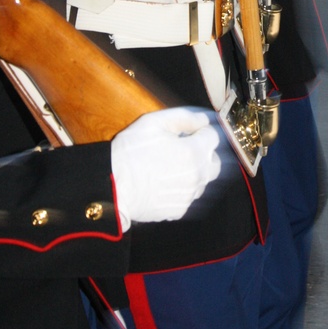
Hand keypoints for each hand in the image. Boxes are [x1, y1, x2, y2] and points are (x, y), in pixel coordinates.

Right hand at [110, 108, 221, 227]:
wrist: (112, 186)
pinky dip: (181, 189)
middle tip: (185, 149)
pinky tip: (163, 183)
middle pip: (215, 163)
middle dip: (205, 154)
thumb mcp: (153, 122)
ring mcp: (189, 196)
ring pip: (202, 181)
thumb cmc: (130, 153)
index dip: (202, 131)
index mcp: (194, 152)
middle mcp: (197, 176)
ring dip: (194, 172)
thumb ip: (184, 118)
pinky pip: (188, 197)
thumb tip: (202, 119)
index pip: (214, 137)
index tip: (191, 131)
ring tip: (169, 167)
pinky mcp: (179, 211)